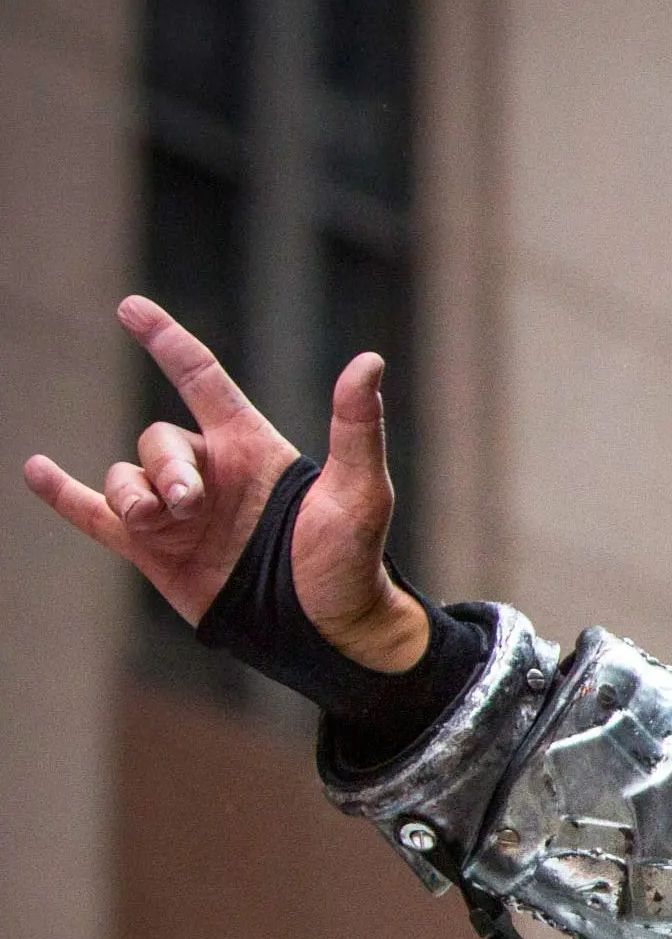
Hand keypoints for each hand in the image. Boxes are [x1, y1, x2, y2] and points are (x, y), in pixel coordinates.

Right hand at [21, 296, 426, 670]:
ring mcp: (179, 512)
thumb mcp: (360, 491)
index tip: (130, 308)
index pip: (199, 378)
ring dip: (133, 496)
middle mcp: (210, 472)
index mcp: (252, 447)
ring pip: (125, 478)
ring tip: (163, 525)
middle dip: (165, 467)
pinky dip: (65, 492)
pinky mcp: (155, 551)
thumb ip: (356, 426)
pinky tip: (35, 470)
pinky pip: (96, 512)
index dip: (165, 340)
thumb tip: (369, 361)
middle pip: (156, 439)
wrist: (325, 630)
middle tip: (192, 505)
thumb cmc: (351, 560)